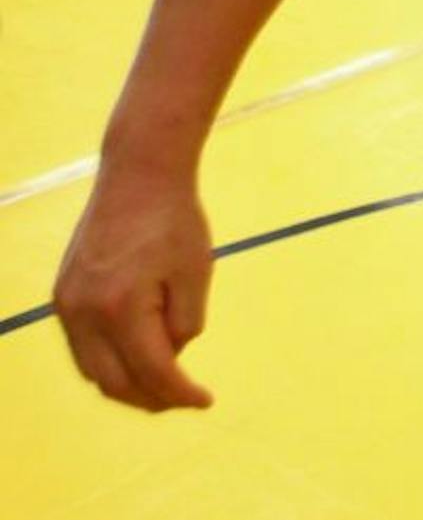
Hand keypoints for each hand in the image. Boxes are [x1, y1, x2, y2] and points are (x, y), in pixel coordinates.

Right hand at [52, 169, 216, 411]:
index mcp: (121, 307)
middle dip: (151, 399)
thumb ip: (185, 324)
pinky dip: (109, 361)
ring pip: (92, 369)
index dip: (180, 394)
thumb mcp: (197, 273)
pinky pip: (82, 346)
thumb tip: (170, 358)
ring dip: (126, 384)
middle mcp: (83, 312)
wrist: (137, 175)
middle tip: (184, 399)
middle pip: (113, 382)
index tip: (205, 401)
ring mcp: (66, 304)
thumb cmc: (175, 220)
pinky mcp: (62, 294)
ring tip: (163, 386)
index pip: (152, 371)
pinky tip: (137, 357)